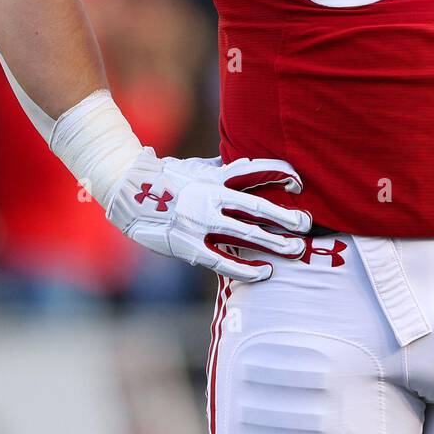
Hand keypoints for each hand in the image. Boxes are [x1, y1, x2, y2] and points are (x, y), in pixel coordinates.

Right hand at [106, 150, 310, 279]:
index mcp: (215, 177)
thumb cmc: (165, 179)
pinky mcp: (190, 245)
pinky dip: (246, 267)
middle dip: (285, 216)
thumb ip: (220, 167)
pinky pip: (223, 259)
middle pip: (257, 207)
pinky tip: (265, 272)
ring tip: (296, 250)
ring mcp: (201, 222)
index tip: (299, 183)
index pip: (255, 171)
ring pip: (244, 234)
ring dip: (273, 242)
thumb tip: (241, 161)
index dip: (279, 174)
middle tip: (307, 224)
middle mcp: (212, 198)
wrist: (127, 193)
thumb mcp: (194, 167)